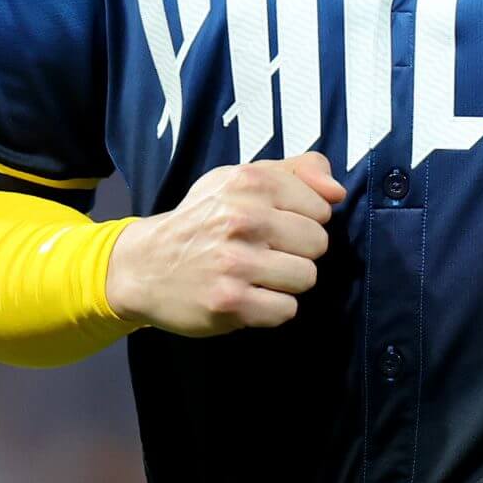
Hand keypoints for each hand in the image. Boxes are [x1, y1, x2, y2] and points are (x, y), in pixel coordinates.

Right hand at [105, 153, 345, 335]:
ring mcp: (234, 263)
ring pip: (306, 278)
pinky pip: (286, 310)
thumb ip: (297, 172)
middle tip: (265, 252)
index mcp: (248, 182)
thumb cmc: (203, 219)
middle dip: (297, 251)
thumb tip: (337, 192)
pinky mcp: (229, 303)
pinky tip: (248, 296)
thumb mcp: (240, 179)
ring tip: (256, 275)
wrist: (144, 265)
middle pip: (318, 244)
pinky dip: (271, 308)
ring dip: (286, 282)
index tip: (276, 225)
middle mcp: (241, 219)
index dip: (304, 219)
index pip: (320, 207)